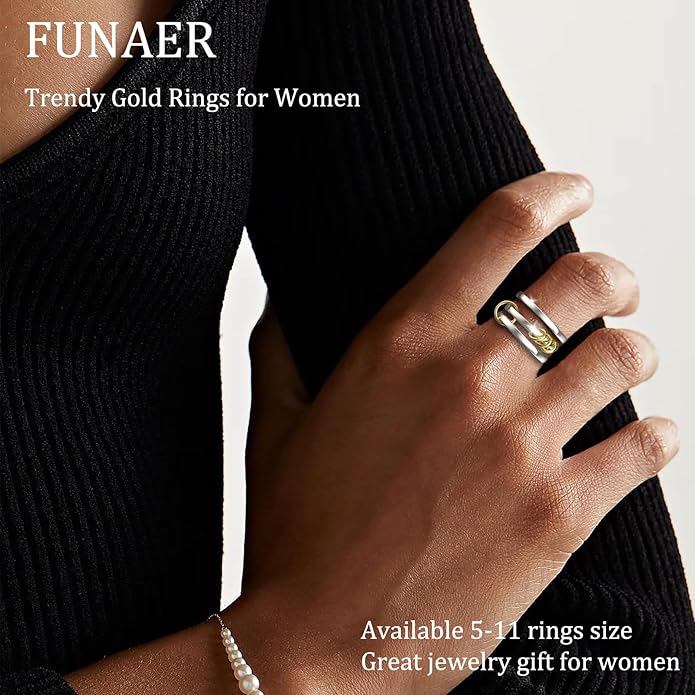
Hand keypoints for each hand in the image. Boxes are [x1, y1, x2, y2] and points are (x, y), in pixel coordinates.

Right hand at [233, 171, 677, 694]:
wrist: (318, 642)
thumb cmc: (295, 527)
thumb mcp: (275, 421)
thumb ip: (283, 343)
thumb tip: (288, 296)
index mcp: (403, 342)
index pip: (500, 228)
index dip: (551, 192)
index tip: (574, 190)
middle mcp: (471, 378)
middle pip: (584, 283)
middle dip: (611, 275)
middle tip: (613, 289)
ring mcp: (522, 445)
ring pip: (623, 357)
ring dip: (634, 347)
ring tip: (625, 357)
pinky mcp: (559, 513)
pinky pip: (644, 446)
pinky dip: (656, 433)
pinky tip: (648, 434)